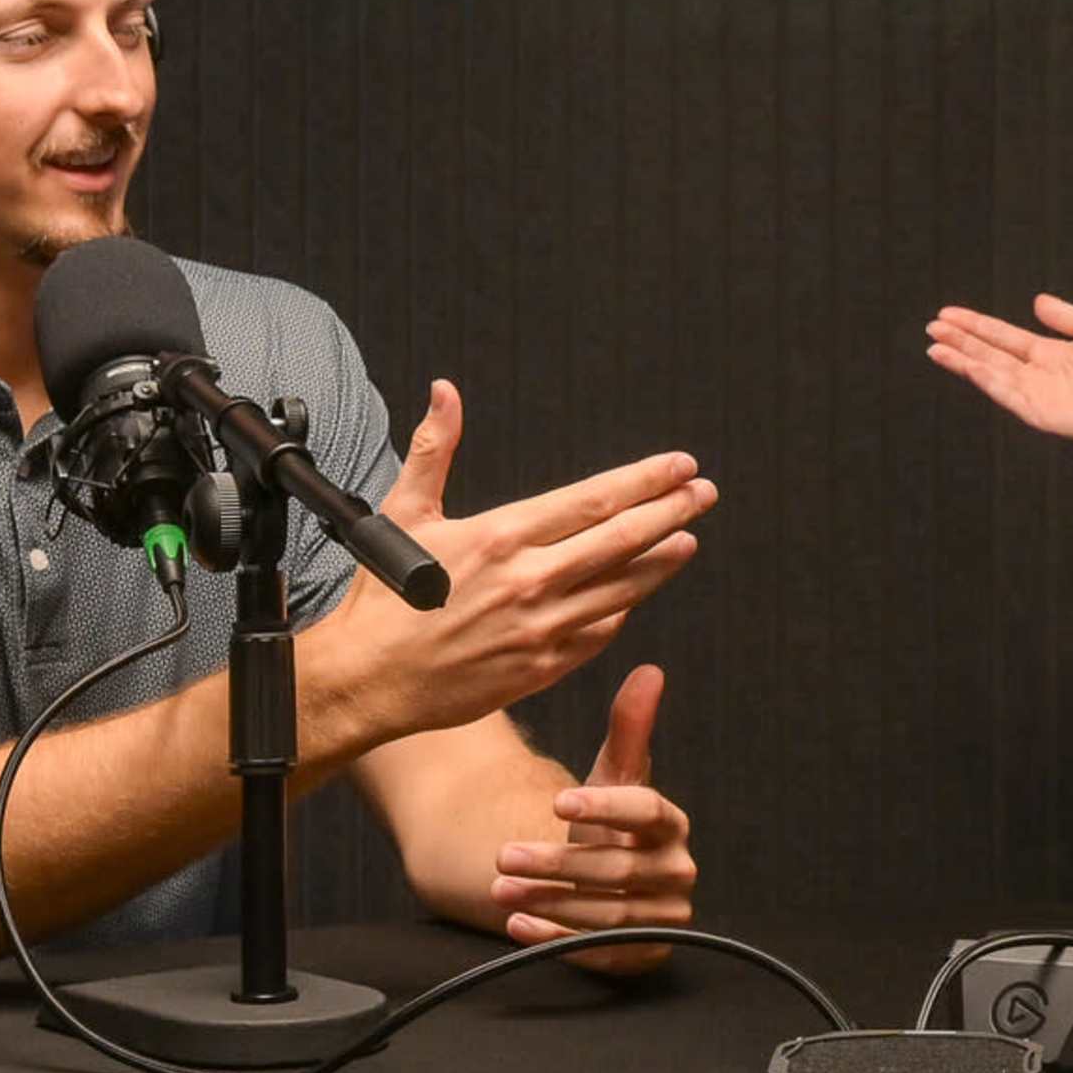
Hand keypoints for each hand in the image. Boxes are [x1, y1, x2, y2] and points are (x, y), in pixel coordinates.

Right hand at [316, 382, 714, 749]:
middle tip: (704, 493)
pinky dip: (621, 610)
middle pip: (622, 539)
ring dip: (661, 562)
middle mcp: (530, 581)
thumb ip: (435, 448)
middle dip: (671, 511)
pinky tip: (635, 595)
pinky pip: (598, 634)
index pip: (593, 500)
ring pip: (621, 588)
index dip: (645, 481)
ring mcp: (542, 629)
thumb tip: (446, 391)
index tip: (679, 466)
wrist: (369, 681)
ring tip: (688, 540)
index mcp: (502, 536)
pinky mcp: (542, 668)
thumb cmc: (382, 599)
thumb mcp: (404, 512)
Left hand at [492, 664, 695, 973]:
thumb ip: (630, 726)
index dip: (604, 806)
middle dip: (558, 863)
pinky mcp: (641, 952)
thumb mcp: (615, 777)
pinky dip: (556, 939)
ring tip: (502, 888)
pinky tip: (518, 925)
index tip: (558, 801)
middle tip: (505, 854)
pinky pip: (599, 949)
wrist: (608, 881)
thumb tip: (649, 671)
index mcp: (671, 824)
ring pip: (606, 912)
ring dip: (550, 902)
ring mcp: (662, 916)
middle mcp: (676, 870)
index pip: (646, 810)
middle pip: (618, 867)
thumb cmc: (610, 825)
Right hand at [923, 294, 1072, 457]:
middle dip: (960, 340)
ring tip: (934, 345)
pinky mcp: (1035, 411)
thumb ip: (1064, 315)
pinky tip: (962, 364)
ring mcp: (1033, 394)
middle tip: (933, 326)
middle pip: (989, 353)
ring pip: (988, 372)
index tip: (950, 314)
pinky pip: (1002, 391)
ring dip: (961, 358)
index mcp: (1049, 354)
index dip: (976, 325)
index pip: (1003, 337)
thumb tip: (1037, 301)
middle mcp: (1035, 374)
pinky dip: (980, 377)